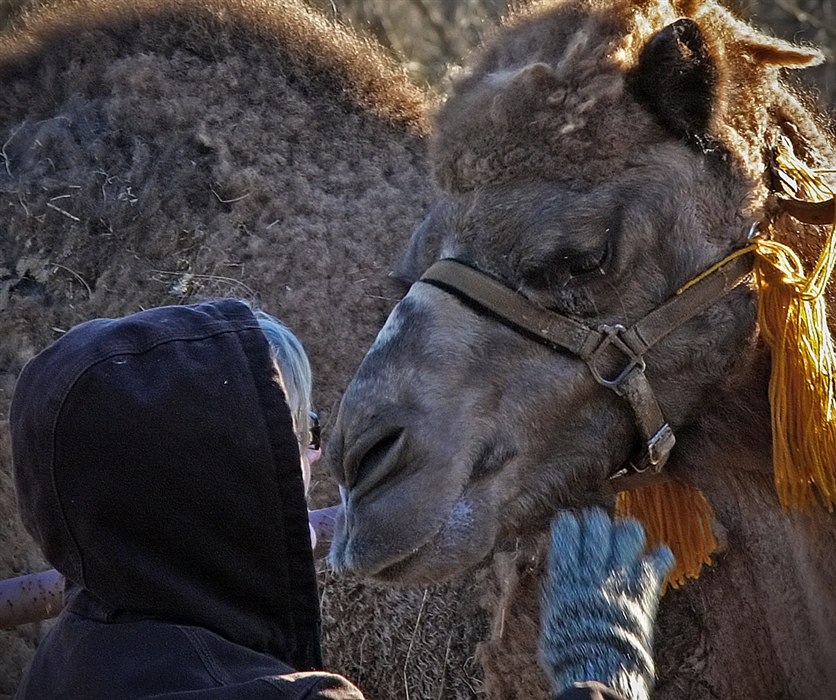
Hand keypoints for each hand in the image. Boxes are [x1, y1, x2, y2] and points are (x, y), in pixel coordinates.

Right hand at [540, 508, 673, 699]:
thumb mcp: (552, 609)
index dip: (570, 525)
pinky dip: (659, 558)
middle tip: (600, 539)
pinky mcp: (644, 589)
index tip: (572, 535)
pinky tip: (654, 563)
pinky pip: (660, 558)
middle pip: (598, 519)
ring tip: (625, 547)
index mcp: (565, 570)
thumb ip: (558, 582)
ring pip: (630, 530)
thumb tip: (559, 564)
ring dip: (627, 535)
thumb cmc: (566, 647)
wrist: (596, 670)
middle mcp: (593, 566)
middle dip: (598, 525)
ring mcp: (620, 575)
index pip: (566, 523)